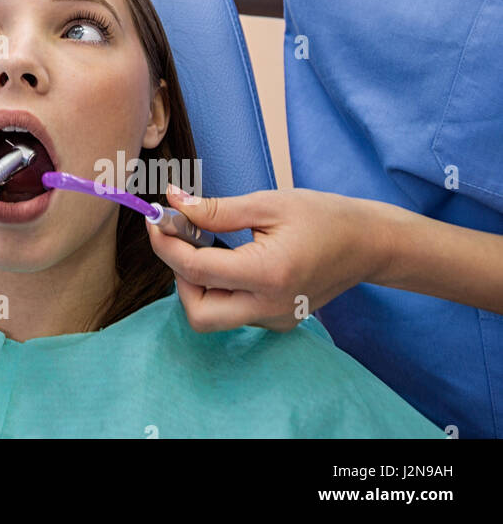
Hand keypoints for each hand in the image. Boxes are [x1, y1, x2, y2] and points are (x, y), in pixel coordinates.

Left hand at [147, 184, 387, 331]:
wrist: (369, 244)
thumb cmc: (323, 217)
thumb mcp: (267, 203)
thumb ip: (215, 209)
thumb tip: (172, 203)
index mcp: (268, 275)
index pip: (195, 271)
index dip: (165, 243)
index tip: (155, 218)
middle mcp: (270, 307)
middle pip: (198, 313)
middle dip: (178, 276)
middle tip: (181, 239)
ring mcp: (275, 319)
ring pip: (213, 316)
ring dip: (196, 283)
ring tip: (206, 243)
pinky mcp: (278, 320)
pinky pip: (233, 312)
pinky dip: (217, 287)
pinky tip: (227, 257)